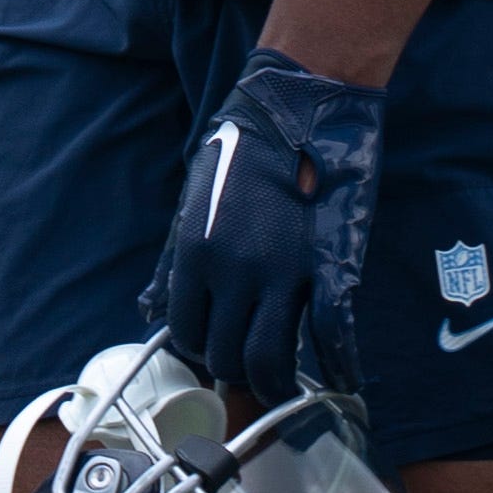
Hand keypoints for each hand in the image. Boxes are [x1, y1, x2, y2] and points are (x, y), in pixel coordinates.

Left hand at [146, 49, 383, 395]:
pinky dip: (337, 366)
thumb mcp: (193, 199)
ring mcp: (284, 271)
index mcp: (195, 252)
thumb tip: (151, 310)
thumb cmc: (243, 146)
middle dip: (234, 370)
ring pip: (269, 357)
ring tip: (280, 386)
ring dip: (273, 382)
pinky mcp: (330, 265)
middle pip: (226, 354)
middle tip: (248, 367)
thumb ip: (173, 260)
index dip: (200, 351)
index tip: (215, 351)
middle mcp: (234, 270)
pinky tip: (341, 381)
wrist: (301, 105)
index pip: (186, 332)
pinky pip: (330, 334)